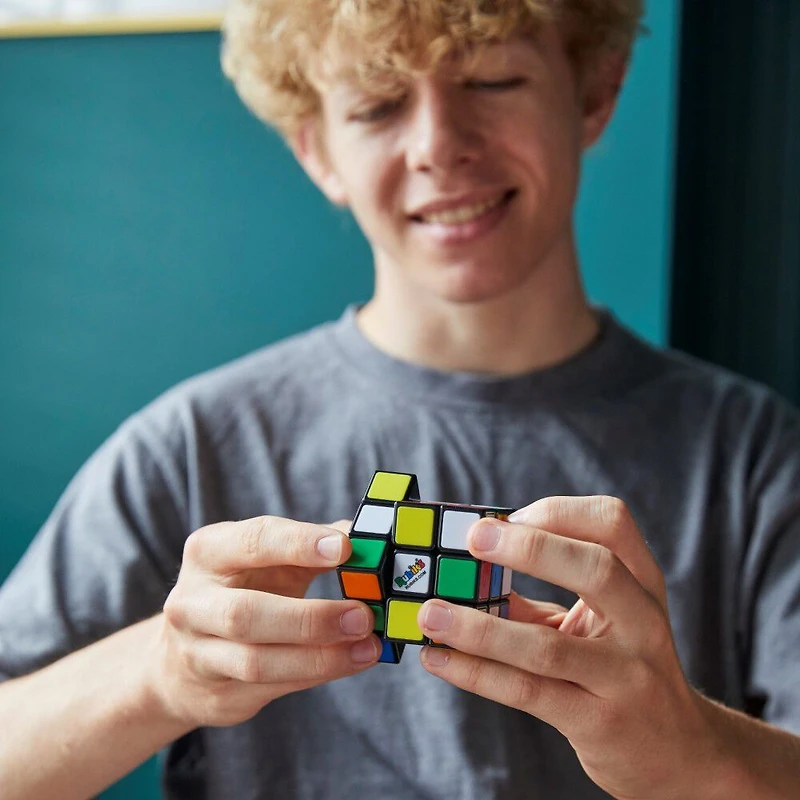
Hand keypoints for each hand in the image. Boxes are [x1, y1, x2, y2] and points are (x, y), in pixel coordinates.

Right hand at [150, 516, 379, 727]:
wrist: (185, 657)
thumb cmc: (244, 589)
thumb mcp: (270, 559)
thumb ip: (316, 545)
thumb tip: (369, 536)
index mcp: (208, 552)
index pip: (252, 542)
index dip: (298, 544)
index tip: (344, 548)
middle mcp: (193, 602)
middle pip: (246, 614)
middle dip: (310, 618)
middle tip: (363, 615)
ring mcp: (198, 653)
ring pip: (256, 662)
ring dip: (320, 656)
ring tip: (367, 645)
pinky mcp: (217, 693)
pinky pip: (272, 687)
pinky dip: (317, 673)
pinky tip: (352, 660)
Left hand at [417, 496, 728, 799]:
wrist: (677, 753)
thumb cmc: (621, 668)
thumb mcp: (599, 620)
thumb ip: (538, 596)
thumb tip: (462, 572)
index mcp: (642, 583)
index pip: (611, 523)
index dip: (556, 512)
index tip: (506, 518)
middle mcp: (643, 623)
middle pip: (596, 568)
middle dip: (530, 548)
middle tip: (473, 540)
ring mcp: (626, 677)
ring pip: (547, 646)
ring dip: (478, 627)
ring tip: (430, 613)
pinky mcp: (599, 722)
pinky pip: (527, 693)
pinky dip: (475, 672)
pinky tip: (438, 658)